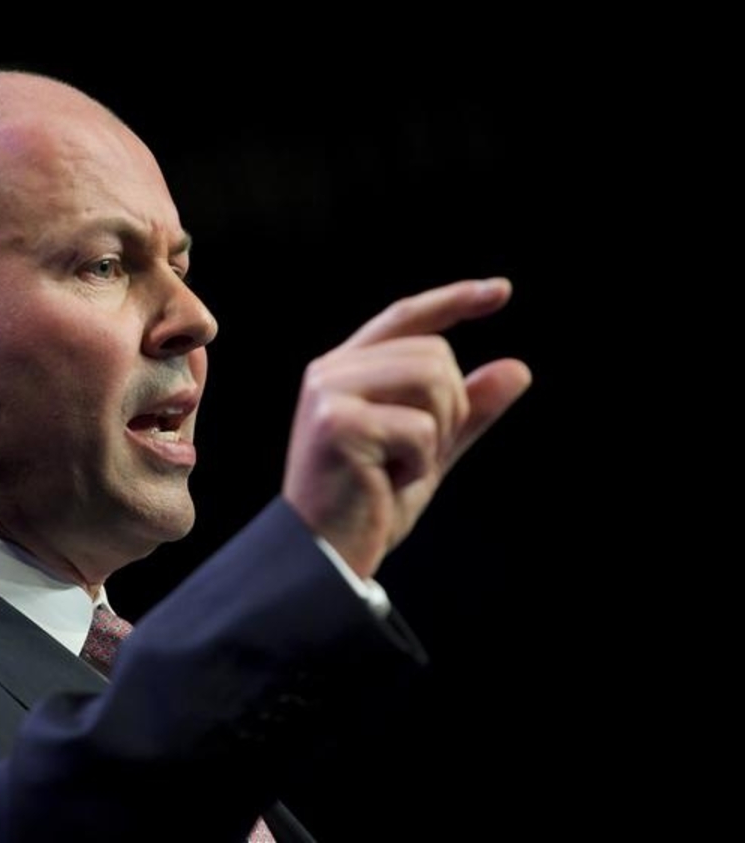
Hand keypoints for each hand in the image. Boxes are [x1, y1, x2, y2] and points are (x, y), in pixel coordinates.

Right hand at [280, 278, 531, 578]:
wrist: (325, 554)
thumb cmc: (369, 504)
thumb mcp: (430, 451)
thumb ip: (468, 411)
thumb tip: (518, 369)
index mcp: (346, 369)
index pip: (405, 318)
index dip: (454, 300)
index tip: (502, 291)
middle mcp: (331, 371)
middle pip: (434, 354)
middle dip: (450, 408)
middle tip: (416, 457)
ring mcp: (329, 394)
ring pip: (431, 379)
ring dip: (437, 433)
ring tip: (400, 467)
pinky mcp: (336, 424)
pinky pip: (419, 427)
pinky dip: (419, 464)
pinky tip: (386, 483)